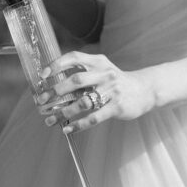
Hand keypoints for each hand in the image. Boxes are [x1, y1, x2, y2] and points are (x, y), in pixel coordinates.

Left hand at [37, 51, 155, 132]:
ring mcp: (112, 91)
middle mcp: (105, 74)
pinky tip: (67, 129)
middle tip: (41, 101)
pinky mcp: (117, 107)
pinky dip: (78, 124)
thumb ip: (83, 73)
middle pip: (76, 81)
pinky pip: (94, 117)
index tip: (43, 75)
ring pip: (83, 102)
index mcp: (98, 62)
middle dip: (56, 91)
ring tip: (50, 120)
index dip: (57, 64)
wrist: (145, 90)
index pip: (74, 58)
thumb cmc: (115, 81)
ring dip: (64, 112)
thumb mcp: (102, 70)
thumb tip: (53, 84)